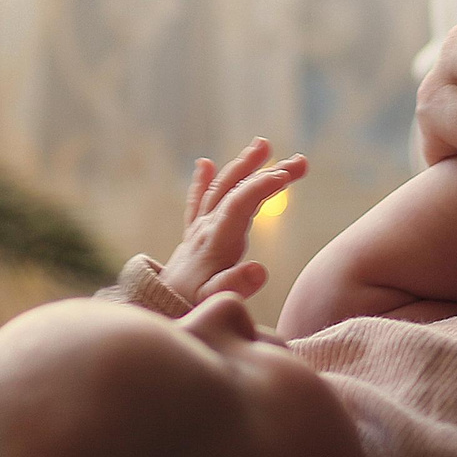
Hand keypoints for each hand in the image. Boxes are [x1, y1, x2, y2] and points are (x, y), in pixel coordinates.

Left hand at [159, 138, 305, 304]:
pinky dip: (202, 182)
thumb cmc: (188, 306)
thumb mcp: (213, 301)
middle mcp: (206, 228)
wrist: (156, 310)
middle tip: (300, 162)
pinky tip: (204, 163)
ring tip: (263, 145)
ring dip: (243, 167)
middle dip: (265, 172)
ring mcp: (198, 230)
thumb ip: (234, 285)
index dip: (262, 186)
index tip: (287, 174)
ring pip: (221, 190)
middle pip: (235, 190)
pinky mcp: (193, 237)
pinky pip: (197, 203)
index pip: (239, 204)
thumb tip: (260, 270)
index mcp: (215, 241)